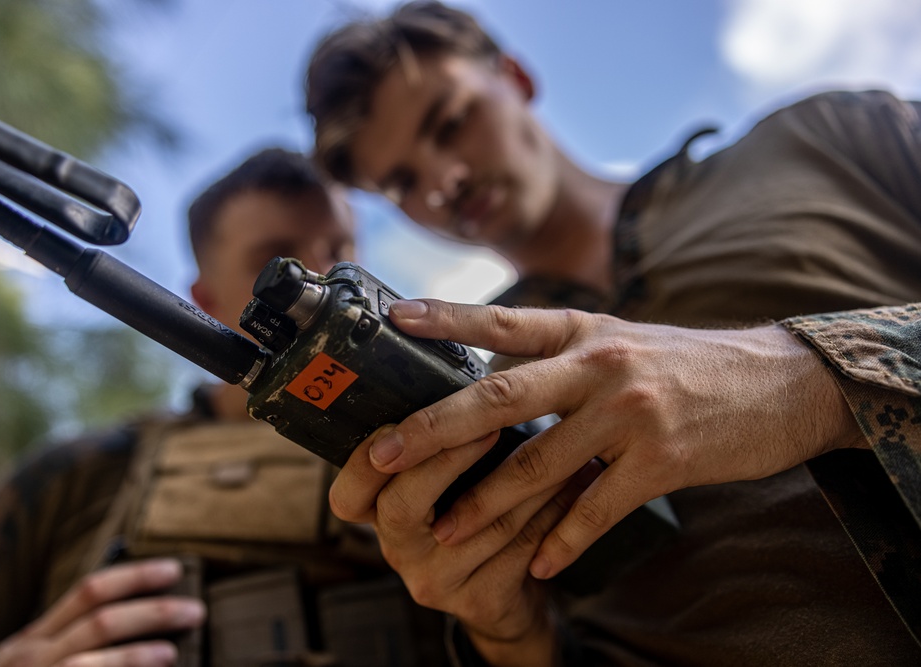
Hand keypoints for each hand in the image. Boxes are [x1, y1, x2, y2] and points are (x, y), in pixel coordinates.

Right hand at [0, 558, 204, 666]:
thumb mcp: (31, 660)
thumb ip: (71, 639)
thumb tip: (137, 619)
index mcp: (36, 636)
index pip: (90, 591)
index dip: (136, 576)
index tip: (176, 569)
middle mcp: (33, 656)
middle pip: (100, 621)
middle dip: (152, 613)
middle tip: (196, 610)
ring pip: (86, 662)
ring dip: (133, 657)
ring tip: (172, 653)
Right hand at [330, 424, 601, 666]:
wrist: (508, 593)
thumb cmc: (474, 511)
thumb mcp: (445, 480)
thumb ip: (438, 440)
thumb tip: (451, 361)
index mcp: (379, 516)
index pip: (348, 495)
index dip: (368, 460)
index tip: (408, 419)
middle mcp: (398, 552)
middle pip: (401, 507)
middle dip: (446, 460)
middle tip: (490, 424)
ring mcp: (435, 582)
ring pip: (476, 524)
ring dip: (521, 477)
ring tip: (557, 439)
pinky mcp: (479, 602)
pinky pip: (518, 548)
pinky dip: (551, 509)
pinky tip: (576, 479)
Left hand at [367, 299, 864, 580]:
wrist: (781, 383)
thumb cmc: (689, 363)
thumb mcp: (621, 339)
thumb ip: (562, 354)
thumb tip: (495, 375)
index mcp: (585, 330)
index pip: (503, 321)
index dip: (446, 318)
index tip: (393, 318)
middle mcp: (599, 365)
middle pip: (501, 397)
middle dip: (434, 428)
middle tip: (382, 452)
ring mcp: (629, 412)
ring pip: (538, 463)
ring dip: (487, 504)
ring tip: (446, 530)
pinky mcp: (660, 458)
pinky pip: (594, 507)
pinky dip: (562, 540)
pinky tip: (539, 564)